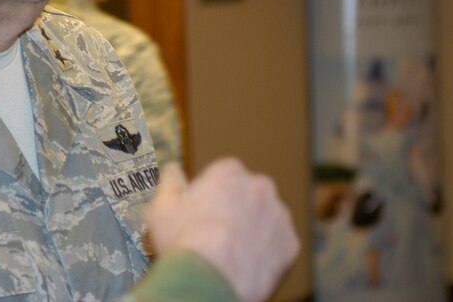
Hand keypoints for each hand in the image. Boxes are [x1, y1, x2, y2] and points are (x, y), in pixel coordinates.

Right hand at [144, 158, 299, 301]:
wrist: (211, 280)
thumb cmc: (185, 242)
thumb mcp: (162, 207)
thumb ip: (169, 183)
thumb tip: (172, 171)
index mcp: (229, 171)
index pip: (222, 174)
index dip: (210, 193)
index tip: (201, 211)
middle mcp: (260, 187)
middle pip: (247, 194)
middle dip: (236, 208)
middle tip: (215, 232)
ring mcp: (279, 216)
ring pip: (265, 219)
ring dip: (253, 229)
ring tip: (230, 251)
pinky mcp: (291, 244)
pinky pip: (278, 245)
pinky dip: (266, 253)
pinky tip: (245, 263)